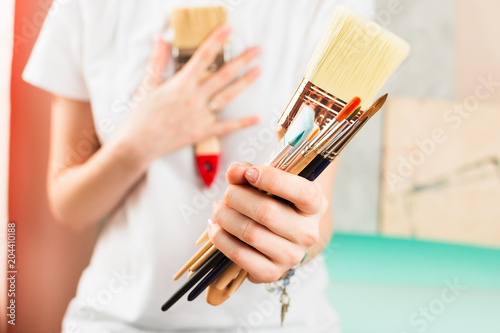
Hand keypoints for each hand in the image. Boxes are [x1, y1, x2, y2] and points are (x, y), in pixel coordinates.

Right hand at [113, 24, 260, 167]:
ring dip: (244, 83)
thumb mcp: (148, 85)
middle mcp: (194, 98)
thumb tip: (160, 40)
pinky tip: (257, 118)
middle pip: (223, 75)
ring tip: (258, 71)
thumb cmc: (142, 115)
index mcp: (181, 84)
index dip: (217, 40)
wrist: (139, 144)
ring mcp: (200, 115)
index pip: (203, 56)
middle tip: (257, 51)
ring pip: (228, 96)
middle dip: (242, 61)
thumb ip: (157, 62)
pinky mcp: (202, 132)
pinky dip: (242, 123)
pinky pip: (226, 127)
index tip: (228, 29)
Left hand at [208, 162, 327, 283]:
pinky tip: (215, 228)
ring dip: (225, 217)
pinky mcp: (271, 273)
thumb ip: (249, 172)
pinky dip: (221, 239)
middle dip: (237, 197)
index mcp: (316, 205)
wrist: (280, 236)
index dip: (273, 180)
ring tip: (218, 209)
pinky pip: (240, 255)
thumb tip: (235, 172)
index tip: (250, 173)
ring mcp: (291, 256)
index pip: (302, 192)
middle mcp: (308, 233)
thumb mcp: (268, 181)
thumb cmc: (274, 201)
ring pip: (250, 233)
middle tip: (227, 193)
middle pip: (267, 212)